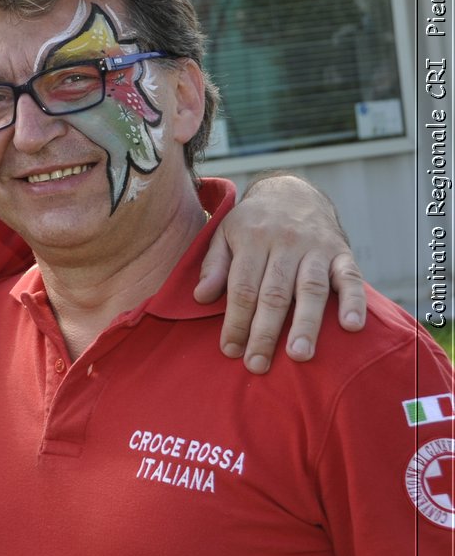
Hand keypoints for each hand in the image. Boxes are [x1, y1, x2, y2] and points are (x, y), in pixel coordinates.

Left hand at [196, 174, 366, 372]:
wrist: (292, 191)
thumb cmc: (253, 222)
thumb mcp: (225, 234)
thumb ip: (214, 265)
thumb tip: (201, 298)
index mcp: (251, 239)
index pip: (242, 288)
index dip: (236, 321)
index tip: (230, 350)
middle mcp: (284, 242)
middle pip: (274, 293)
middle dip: (265, 332)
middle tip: (258, 364)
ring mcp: (316, 248)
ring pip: (310, 289)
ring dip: (306, 324)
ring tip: (299, 355)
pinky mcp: (342, 252)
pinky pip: (351, 278)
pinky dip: (353, 302)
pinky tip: (351, 327)